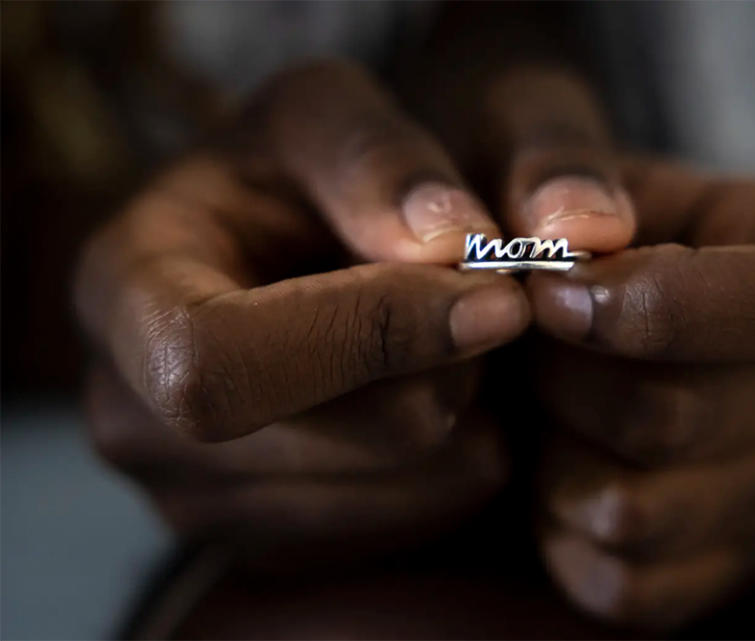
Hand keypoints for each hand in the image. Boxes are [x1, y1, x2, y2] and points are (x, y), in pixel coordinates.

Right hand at [75, 62, 529, 561]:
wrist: (270, 251)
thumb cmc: (286, 173)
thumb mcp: (318, 113)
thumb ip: (376, 157)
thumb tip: (449, 241)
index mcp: (123, 293)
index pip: (222, 360)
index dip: (372, 335)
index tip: (494, 298)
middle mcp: (138, 419)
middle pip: (350, 439)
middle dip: (451, 364)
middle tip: (483, 301)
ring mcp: (199, 501)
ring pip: (403, 489)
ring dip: (465, 408)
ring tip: (441, 339)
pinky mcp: (270, 545)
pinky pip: (416, 523)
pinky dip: (458, 458)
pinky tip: (425, 389)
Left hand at [458, 67, 754, 628]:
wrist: (546, 320)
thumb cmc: (552, 229)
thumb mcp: (541, 159)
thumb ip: (552, 169)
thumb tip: (577, 234)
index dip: (675, 307)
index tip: (554, 293)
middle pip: (684, 418)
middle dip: (560, 382)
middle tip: (525, 346)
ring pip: (637, 511)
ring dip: (547, 457)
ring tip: (541, 407)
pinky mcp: (714, 565)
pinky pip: (621, 582)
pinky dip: (555, 533)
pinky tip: (553, 471)